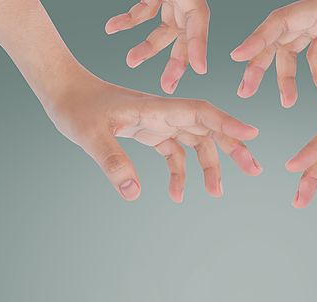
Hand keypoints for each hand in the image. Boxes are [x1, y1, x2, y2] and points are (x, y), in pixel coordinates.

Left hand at [48, 74, 260, 201]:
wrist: (63, 93)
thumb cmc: (76, 107)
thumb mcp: (90, 136)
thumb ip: (112, 162)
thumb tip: (134, 193)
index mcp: (156, 108)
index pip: (200, 112)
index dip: (227, 122)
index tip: (251, 134)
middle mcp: (163, 113)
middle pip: (208, 127)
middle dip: (232, 146)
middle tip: (254, 169)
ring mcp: (158, 122)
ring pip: (195, 141)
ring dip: (209, 165)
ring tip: (215, 193)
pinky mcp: (149, 132)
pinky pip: (174, 152)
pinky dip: (180, 172)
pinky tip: (176, 194)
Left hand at [106, 0, 210, 93]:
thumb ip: (193, 18)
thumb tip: (193, 53)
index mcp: (195, 6)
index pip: (198, 32)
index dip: (198, 51)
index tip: (200, 71)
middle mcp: (184, 9)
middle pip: (182, 43)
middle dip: (174, 65)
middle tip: (167, 87)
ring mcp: (169, 5)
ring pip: (159, 34)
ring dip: (145, 50)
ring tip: (131, 61)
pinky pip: (140, 14)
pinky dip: (125, 22)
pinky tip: (110, 28)